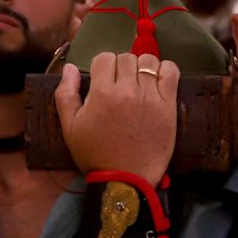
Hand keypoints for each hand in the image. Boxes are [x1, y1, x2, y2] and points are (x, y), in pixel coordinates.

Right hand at [55, 52, 180, 180]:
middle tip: (120, 86)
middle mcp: (127, 91)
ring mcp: (150, 97)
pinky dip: (165, 70)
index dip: (102, 67)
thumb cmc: (94, 154)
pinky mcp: (168, 106)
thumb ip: (66, 94)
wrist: (125, 180)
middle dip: (121, 68)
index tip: (104, 81)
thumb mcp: (70, 127)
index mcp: (102, 94)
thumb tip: (70, 67)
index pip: (104, 58)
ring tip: (139, 84)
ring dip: (142, 68)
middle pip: (126, 58)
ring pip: (148, 62)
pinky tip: (157, 81)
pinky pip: (171, 72)